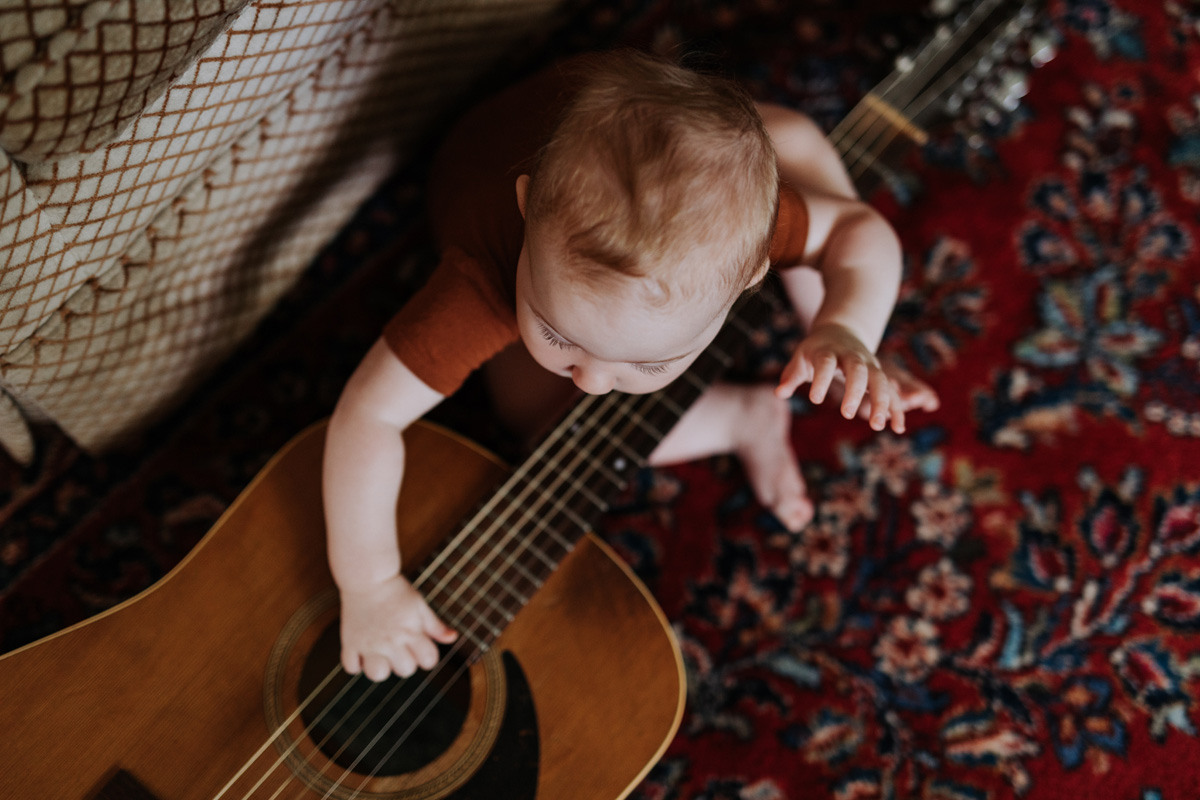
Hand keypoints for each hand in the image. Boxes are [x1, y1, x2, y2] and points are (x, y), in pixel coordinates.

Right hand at [338, 573, 457, 680]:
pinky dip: (357, 665)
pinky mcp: (350, 642)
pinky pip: (351, 667)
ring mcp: (368, 643)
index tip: (421, 647)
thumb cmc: (396, 590)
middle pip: (405, 671)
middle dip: (406, 662)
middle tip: (400, 647)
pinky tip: (363, 653)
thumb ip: (435, 625)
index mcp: (410, 631)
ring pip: (377, 675)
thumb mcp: (419, 605)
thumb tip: (453, 637)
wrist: (367, 577)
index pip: (428, 661)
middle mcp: (390, 641)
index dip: (428, 657)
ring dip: (381, 668)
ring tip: (381, 654)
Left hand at [776, 322, 904, 433]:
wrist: (841, 331)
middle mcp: (852, 356)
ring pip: (879, 380)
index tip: (815, 399)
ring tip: (877, 426)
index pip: (825, 362)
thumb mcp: (801, 357)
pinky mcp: (879, 375)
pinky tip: (898, 428)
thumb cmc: (816, 350)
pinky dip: (896, 408)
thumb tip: (779, 393)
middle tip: (847, 414)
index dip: (821, 379)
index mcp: (829, 351)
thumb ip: (792, 375)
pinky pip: (891, 391)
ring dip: (881, 402)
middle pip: (857, 370)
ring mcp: (869, 364)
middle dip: (854, 391)